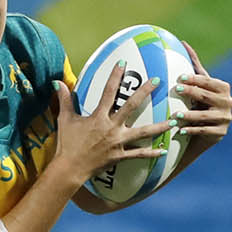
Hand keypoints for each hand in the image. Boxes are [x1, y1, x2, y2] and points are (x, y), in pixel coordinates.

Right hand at [50, 62, 167, 187]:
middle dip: (145, 91)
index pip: (108, 92)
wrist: (69, 168)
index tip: (123, 63)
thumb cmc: (66, 144)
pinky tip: (163, 150)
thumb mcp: (64, 120)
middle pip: (131, 106)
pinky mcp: (120, 156)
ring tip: (174, 120)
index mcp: (98, 116)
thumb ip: (64, 100)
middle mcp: (111, 127)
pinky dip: (151, 153)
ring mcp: (117, 142)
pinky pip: (138, 154)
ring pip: (143, 132)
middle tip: (157, 80)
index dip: (115, 76)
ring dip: (159, 126)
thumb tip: (56, 82)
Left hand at [172, 41, 231, 144]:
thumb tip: (183, 43)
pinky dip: (191, 130)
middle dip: (191, 92)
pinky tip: (180, 130)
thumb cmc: (200, 103)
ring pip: (205, 116)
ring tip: (175, 115)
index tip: (180, 78)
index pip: (208, 81)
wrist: (206, 132)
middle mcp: (227, 102)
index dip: (195, 79)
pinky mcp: (221, 133)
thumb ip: (194, 66)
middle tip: (176, 90)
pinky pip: (204, 131)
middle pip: (207, 96)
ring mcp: (226, 118)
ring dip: (189, 115)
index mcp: (223, 88)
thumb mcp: (199, 85)